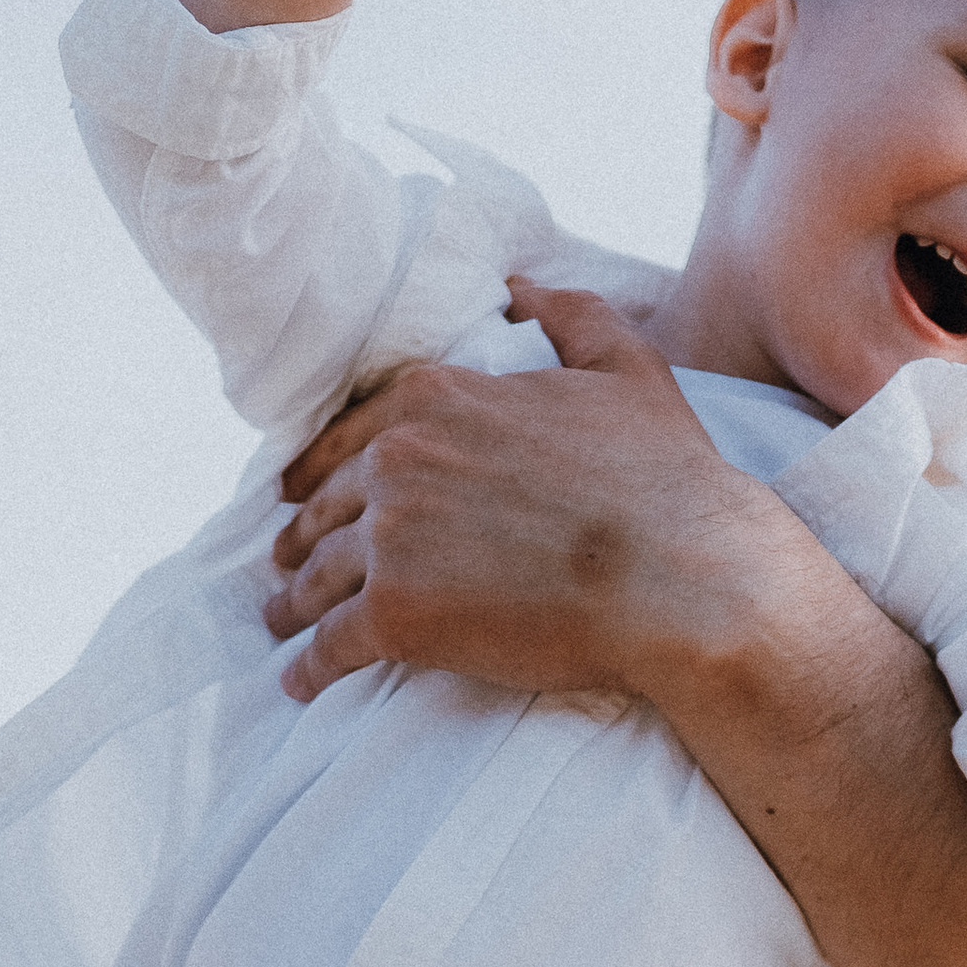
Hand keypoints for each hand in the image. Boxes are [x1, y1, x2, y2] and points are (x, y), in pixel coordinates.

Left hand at [268, 281, 785, 702]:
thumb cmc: (664, 476)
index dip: (320, 469)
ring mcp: (391, 540)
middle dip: (303, 538)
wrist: (681, 577)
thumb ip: (569, 314)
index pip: (351, 435)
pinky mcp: (396, 615)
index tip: (299, 493)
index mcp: (437, 398)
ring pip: (318, 577)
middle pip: (327, 507)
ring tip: (285, 623)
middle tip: (286, 566)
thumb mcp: (626, 365)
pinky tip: (301, 681)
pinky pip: (330, 645)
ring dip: (295, 604)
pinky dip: (310, 667)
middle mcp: (398, 461)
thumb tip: (521, 285)